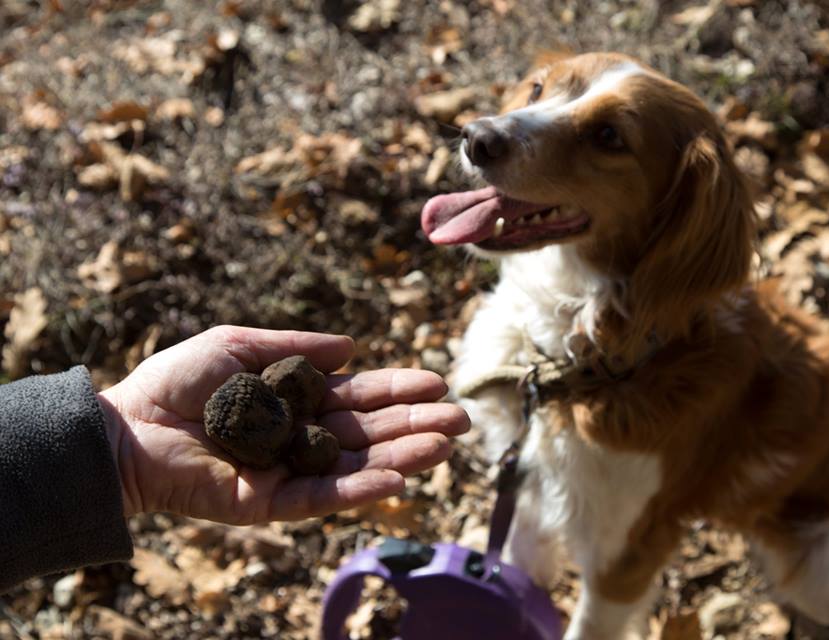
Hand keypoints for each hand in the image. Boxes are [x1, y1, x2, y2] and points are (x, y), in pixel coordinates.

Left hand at [97, 325, 468, 524]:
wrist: (126, 427)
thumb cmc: (177, 383)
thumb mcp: (241, 346)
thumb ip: (297, 349)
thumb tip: (353, 347)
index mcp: (296, 402)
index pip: (358, 398)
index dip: (396, 389)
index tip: (436, 381)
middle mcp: (300, 438)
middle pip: (369, 433)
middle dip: (414, 424)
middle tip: (460, 418)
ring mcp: (288, 473)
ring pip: (356, 466)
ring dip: (402, 456)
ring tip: (444, 445)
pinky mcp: (269, 504)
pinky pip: (322, 498)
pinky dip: (360, 489)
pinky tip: (397, 478)